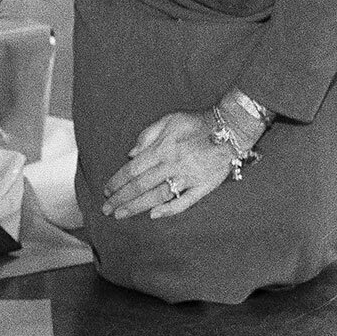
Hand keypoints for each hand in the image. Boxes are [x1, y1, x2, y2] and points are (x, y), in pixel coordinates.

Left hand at [101, 111, 231, 220]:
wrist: (230, 129)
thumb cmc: (197, 123)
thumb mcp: (169, 120)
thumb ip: (147, 135)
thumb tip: (130, 154)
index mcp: (162, 148)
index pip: (133, 169)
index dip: (117, 182)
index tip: (106, 191)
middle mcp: (172, 164)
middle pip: (141, 185)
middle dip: (121, 198)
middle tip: (106, 209)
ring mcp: (188, 177)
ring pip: (158, 195)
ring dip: (137, 206)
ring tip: (121, 215)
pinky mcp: (203, 186)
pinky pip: (184, 202)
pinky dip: (169, 210)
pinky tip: (154, 215)